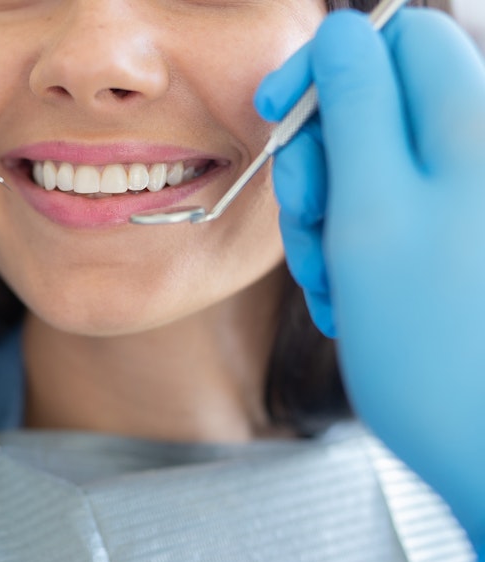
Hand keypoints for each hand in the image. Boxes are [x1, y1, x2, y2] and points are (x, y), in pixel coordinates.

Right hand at [256, 8, 484, 561]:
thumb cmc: (434, 348)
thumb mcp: (374, 216)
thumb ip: (358, 111)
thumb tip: (342, 29)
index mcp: (468, 131)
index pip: (394, 39)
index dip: (326, 67)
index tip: (278, 115)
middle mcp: (475, 161)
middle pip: (377, 108)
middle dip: (322, 162)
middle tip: (315, 225)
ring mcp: (465, 210)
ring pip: (372, 173)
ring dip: (331, 222)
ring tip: (338, 283)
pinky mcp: (453, 252)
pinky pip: (389, 224)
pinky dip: (355, 255)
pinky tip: (354, 302)